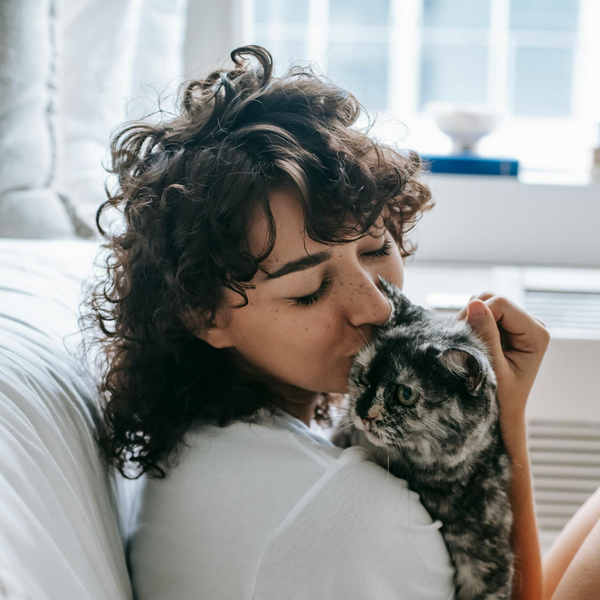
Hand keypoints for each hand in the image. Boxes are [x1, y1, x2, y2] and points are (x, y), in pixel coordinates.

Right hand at [456, 293, 550, 425]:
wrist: (502, 411)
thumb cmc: (500, 396)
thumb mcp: (492, 368)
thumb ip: (485, 335)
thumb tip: (474, 303)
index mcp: (537, 334)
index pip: (500, 303)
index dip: (477, 314)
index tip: (464, 338)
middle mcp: (531, 323)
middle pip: (492, 297)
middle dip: (471, 314)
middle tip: (463, 341)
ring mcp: (518, 321)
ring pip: (484, 300)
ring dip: (469, 317)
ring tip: (469, 343)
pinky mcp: (505, 323)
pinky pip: (481, 308)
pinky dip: (470, 320)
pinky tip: (472, 340)